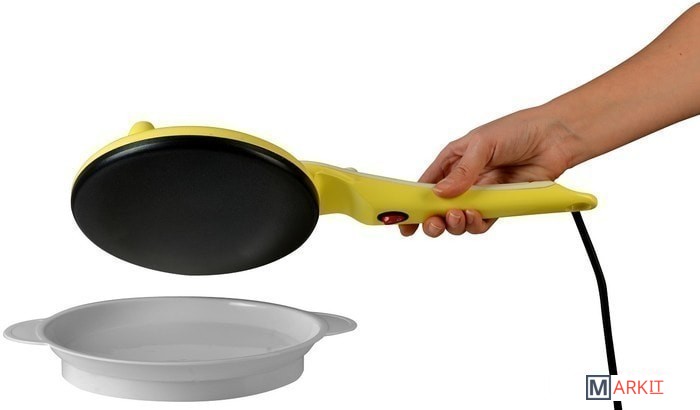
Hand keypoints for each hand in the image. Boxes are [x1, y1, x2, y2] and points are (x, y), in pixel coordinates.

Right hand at [400, 106, 580, 236]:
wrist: (555, 137)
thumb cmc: (519, 130)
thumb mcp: (483, 143)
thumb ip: (463, 170)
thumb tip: (442, 193)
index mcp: (452, 161)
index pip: (425, 186)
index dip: (412, 205)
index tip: (403, 221)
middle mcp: (464, 180)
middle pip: (439, 208)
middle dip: (433, 220)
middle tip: (435, 223)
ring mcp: (482, 194)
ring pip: (459, 219)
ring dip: (456, 223)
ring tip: (460, 216)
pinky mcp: (501, 205)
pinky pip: (483, 222)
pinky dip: (477, 224)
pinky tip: (477, 216)